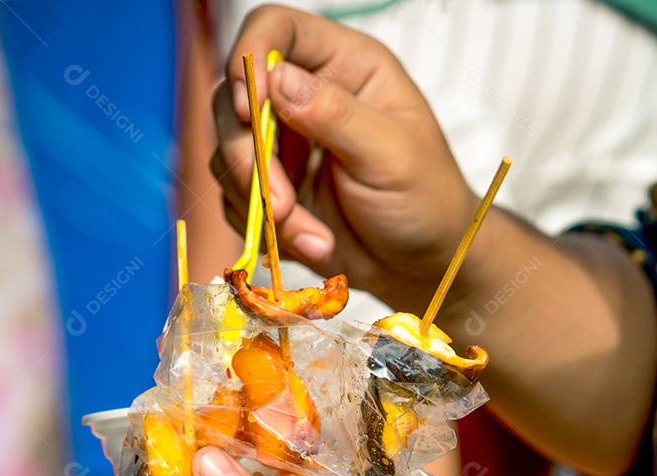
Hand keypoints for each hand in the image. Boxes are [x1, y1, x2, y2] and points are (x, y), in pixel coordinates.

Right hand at [212, 5, 477, 310]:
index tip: (251, 109)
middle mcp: (306, 97)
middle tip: (281, 204)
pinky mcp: (272, 188)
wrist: (423, 265)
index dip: (250, 58)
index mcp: (345, 66)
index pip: (277, 29)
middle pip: (235, 97)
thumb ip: (336, 114)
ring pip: (229, 153)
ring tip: (314, 238)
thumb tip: (279, 80)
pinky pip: (236, 198)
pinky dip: (263, 227)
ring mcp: (285, 144)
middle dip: (250, 156)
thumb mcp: (392, 154)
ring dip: (259, 202)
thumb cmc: (427, 200)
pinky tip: (312, 244)